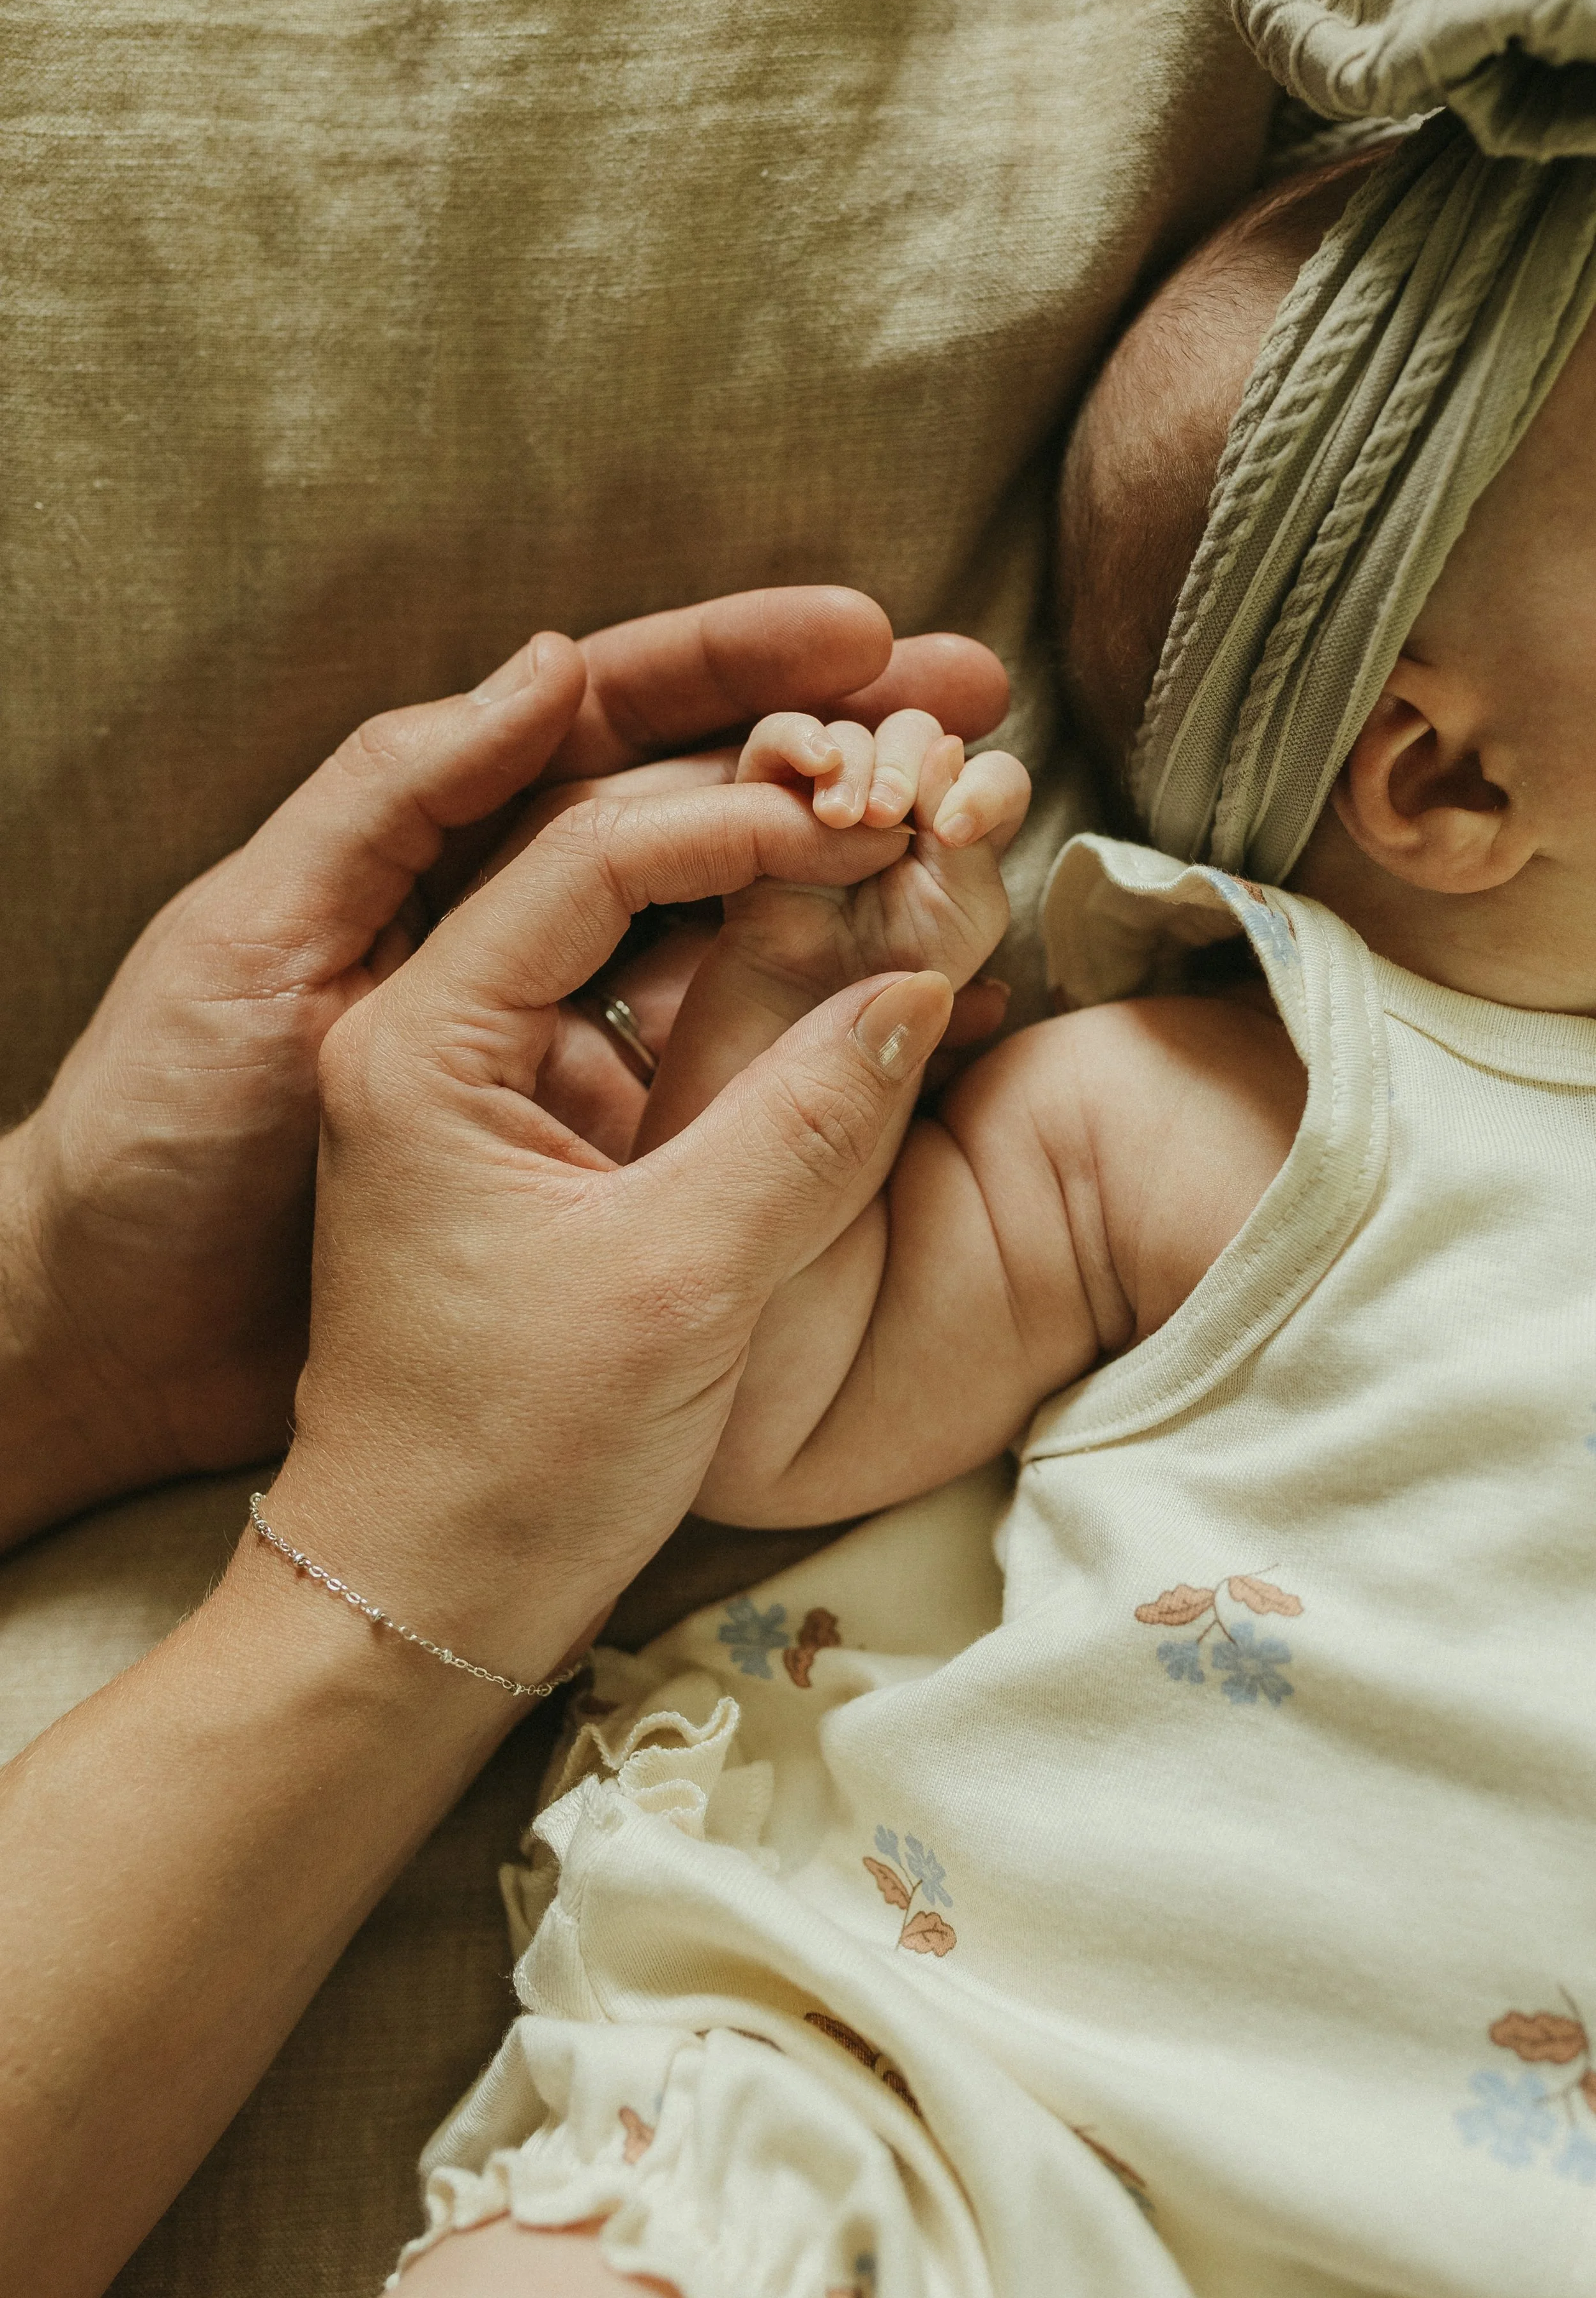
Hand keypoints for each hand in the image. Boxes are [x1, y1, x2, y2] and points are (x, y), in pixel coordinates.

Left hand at [0, 590, 1006, 1542]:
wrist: (419, 1607)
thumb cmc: (493, 1459)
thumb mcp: (660, 1288)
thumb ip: (796, 1130)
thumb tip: (923, 979)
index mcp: (422, 1030)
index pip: (593, 845)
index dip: (749, 803)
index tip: (880, 795)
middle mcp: (455, 1029)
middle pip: (628, 844)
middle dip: (782, 767)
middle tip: (937, 689)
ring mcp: (516, 1088)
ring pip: (673, 935)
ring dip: (802, 871)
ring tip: (940, 807)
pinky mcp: (570, 1152)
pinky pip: (689, 1036)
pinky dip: (788, 996)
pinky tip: (907, 971)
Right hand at [724, 707, 1031, 1000]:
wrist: (812, 1025)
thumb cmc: (898, 984)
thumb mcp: (966, 915)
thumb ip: (973, 837)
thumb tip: (947, 750)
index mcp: (959, 834)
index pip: (994, 775)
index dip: (985, 787)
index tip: (955, 831)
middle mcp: (900, 806)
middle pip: (918, 735)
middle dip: (908, 766)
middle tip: (885, 817)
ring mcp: (833, 798)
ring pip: (852, 733)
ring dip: (856, 762)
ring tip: (840, 820)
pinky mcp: (768, 802)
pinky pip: (774, 741)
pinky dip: (793, 738)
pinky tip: (813, 765)